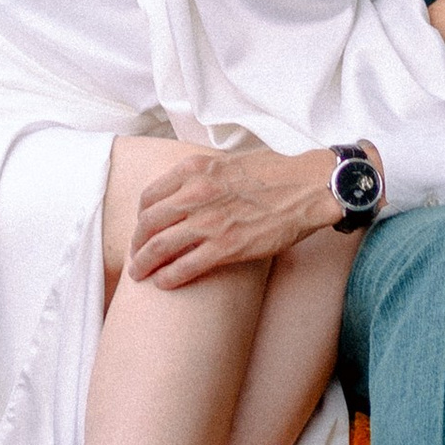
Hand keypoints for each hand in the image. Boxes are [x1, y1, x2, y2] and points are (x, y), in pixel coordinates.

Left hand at [125, 146, 341, 287]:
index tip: (144, 228)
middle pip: (148, 223)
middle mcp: (196, 193)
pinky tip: (163, 284)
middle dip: (137, 243)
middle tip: (136, 255)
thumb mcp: (229, 160)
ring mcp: (209, 221)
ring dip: (145, 264)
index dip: (141, 216)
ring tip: (140, 275)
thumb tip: (192, 189)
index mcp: (195, 169)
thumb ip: (205, 174)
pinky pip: (186, 266)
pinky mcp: (227, 246)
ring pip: (160, 246)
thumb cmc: (276, 171)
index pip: (150, 196)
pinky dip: (169, 277)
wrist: (308, 185)